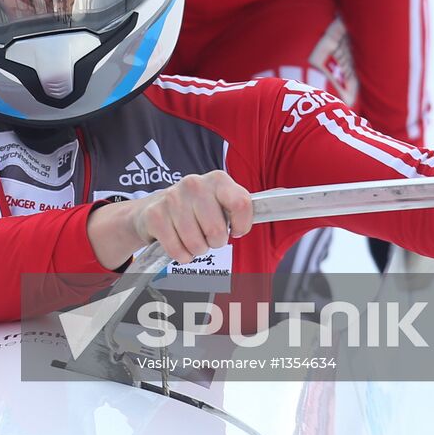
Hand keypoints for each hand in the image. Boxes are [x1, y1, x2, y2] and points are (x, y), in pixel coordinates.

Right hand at [131, 171, 252, 263]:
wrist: (154, 208)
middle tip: (207, 234)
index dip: (242, 225)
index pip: (241, 204)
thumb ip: (242, 205)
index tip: (235, 230)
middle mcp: (195, 184)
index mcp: (218, 180)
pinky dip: (181, 255)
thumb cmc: (197, 209)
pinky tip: (178, 242)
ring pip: (197, 244)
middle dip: (214, 241)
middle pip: (217, 232)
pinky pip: (177, 251)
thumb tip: (279, 200)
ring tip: (192, 237)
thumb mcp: (220, 201)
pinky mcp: (156, 214)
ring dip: (197, 249)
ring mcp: (173, 197)